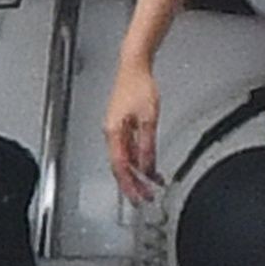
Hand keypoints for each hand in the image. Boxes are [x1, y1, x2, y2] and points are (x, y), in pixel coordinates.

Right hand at [105, 59, 160, 204]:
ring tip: (153, 184)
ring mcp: (116, 129)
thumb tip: (147, 166)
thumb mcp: (149, 119)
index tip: (138, 198)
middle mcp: (112, 133)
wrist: (135, 66)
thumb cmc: (138, 85)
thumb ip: (147, 146)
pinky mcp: (123, 125)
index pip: (120, 168)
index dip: (129, 186)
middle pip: (121, 166)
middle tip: (146, 197)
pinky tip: (149, 165)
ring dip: (139, 172)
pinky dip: (139, 159)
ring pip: (126, 158)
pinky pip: (130, 148)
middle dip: (134, 184)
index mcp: (113, 133)